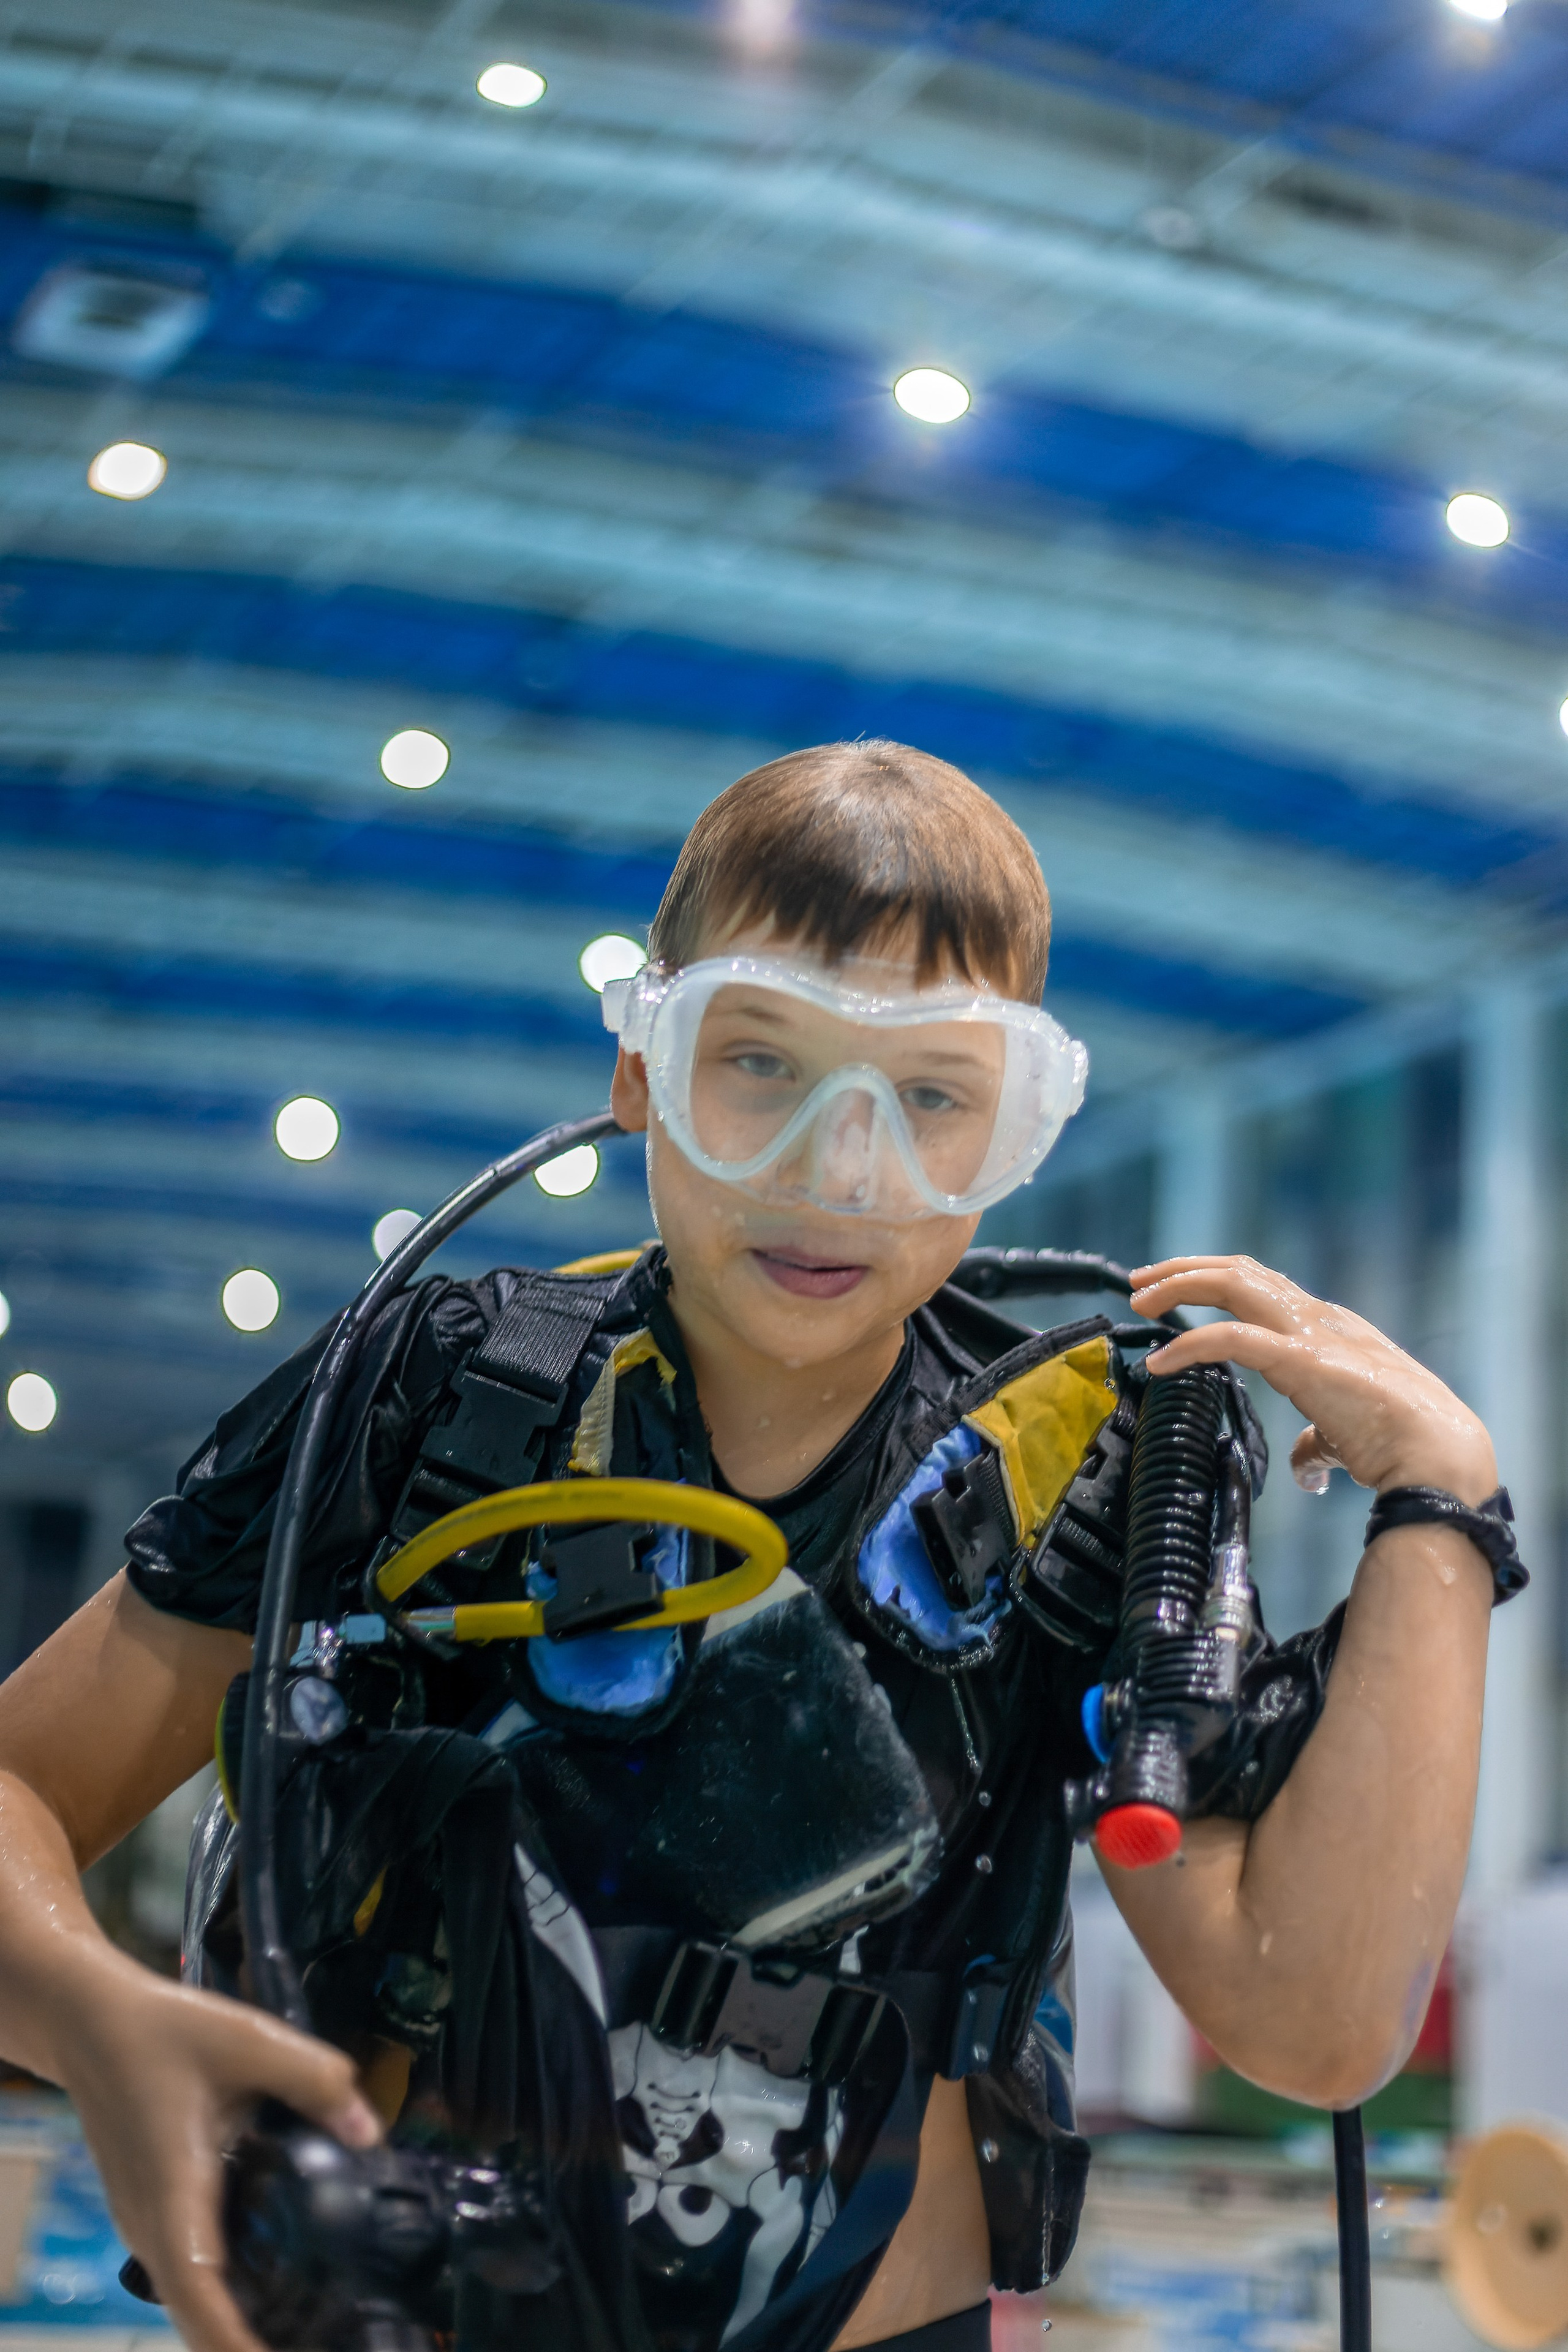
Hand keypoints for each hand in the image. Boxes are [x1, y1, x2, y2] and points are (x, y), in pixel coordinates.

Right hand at [58, 1961, 379, 2351]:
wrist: (94, 2025)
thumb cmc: (166, 2031)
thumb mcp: (250, 2040)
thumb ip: (315, 2080)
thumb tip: (370, 2131)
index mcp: (175, 2188)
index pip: (197, 2289)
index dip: (234, 2339)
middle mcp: (152, 2220)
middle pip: (194, 2312)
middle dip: (245, 2342)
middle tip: (316, 2339)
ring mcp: (143, 2222)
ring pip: (189, 2296)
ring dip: (234, 2321)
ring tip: (306, 2321)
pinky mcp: (148, 2212)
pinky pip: (186, 2270)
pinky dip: (222, 2292)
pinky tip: (274, 2278)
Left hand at [1128, 1255, 1497, 1502]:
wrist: (1439, 1457)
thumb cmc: (1403, 1447)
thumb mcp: (1347, 1437)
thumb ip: (1319, 1444)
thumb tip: (1306, 1468)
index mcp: (1330, 1329)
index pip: (1265, 1287)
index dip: (1218, 1282)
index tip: (1177, 1292)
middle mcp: (1319, 1318)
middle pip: (1242, 1271)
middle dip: (1188, 1269)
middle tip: (1141, 1281)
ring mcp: (1311, 1334)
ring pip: (1234, 1284)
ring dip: (1180, 1285)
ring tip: (1140, 1299)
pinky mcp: (1302, 1360)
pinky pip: (1231, 1339)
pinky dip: (1189, 1345)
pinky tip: (1161, 1362)